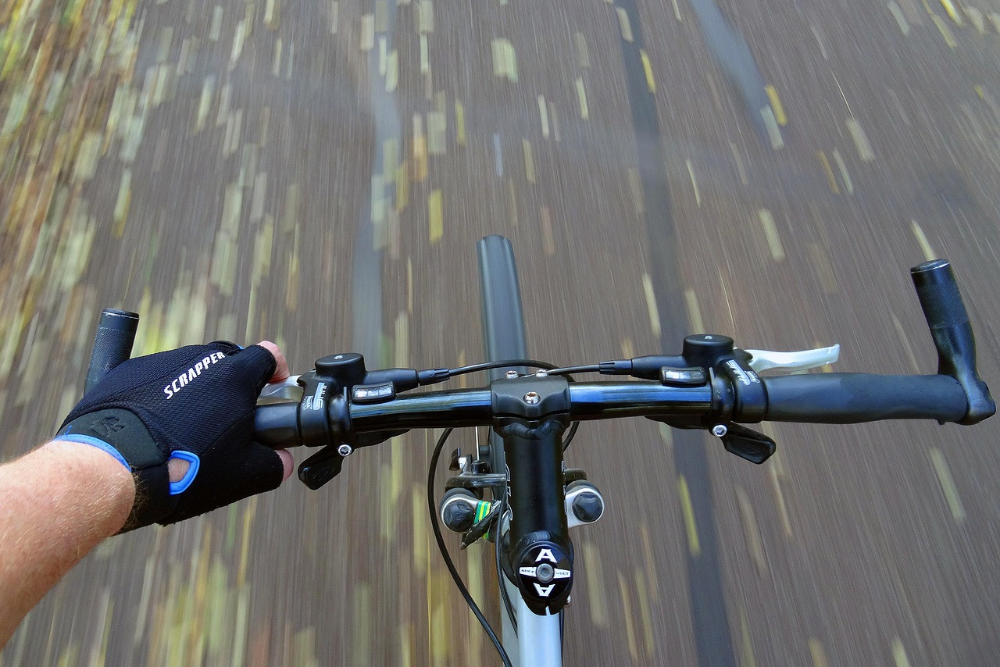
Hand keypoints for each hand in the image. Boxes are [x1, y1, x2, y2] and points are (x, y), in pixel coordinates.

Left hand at [56, 340, 296, 529]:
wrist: (116, 468)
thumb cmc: (186, 469)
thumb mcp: (243, 475)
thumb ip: (273, 463)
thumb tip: (279, 460)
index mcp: (233, 377)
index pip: (268, 355)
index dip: (277, 368)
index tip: (275, 383)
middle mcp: (199, 359)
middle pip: (227, 360)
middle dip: (234, 382)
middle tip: (229, 415)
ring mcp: (160, 363)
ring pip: (189, 369)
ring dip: (195, 391)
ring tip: (186, 428)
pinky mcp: (126, 373)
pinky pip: (154, 379)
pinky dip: (160, 397)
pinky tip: (155, 428)